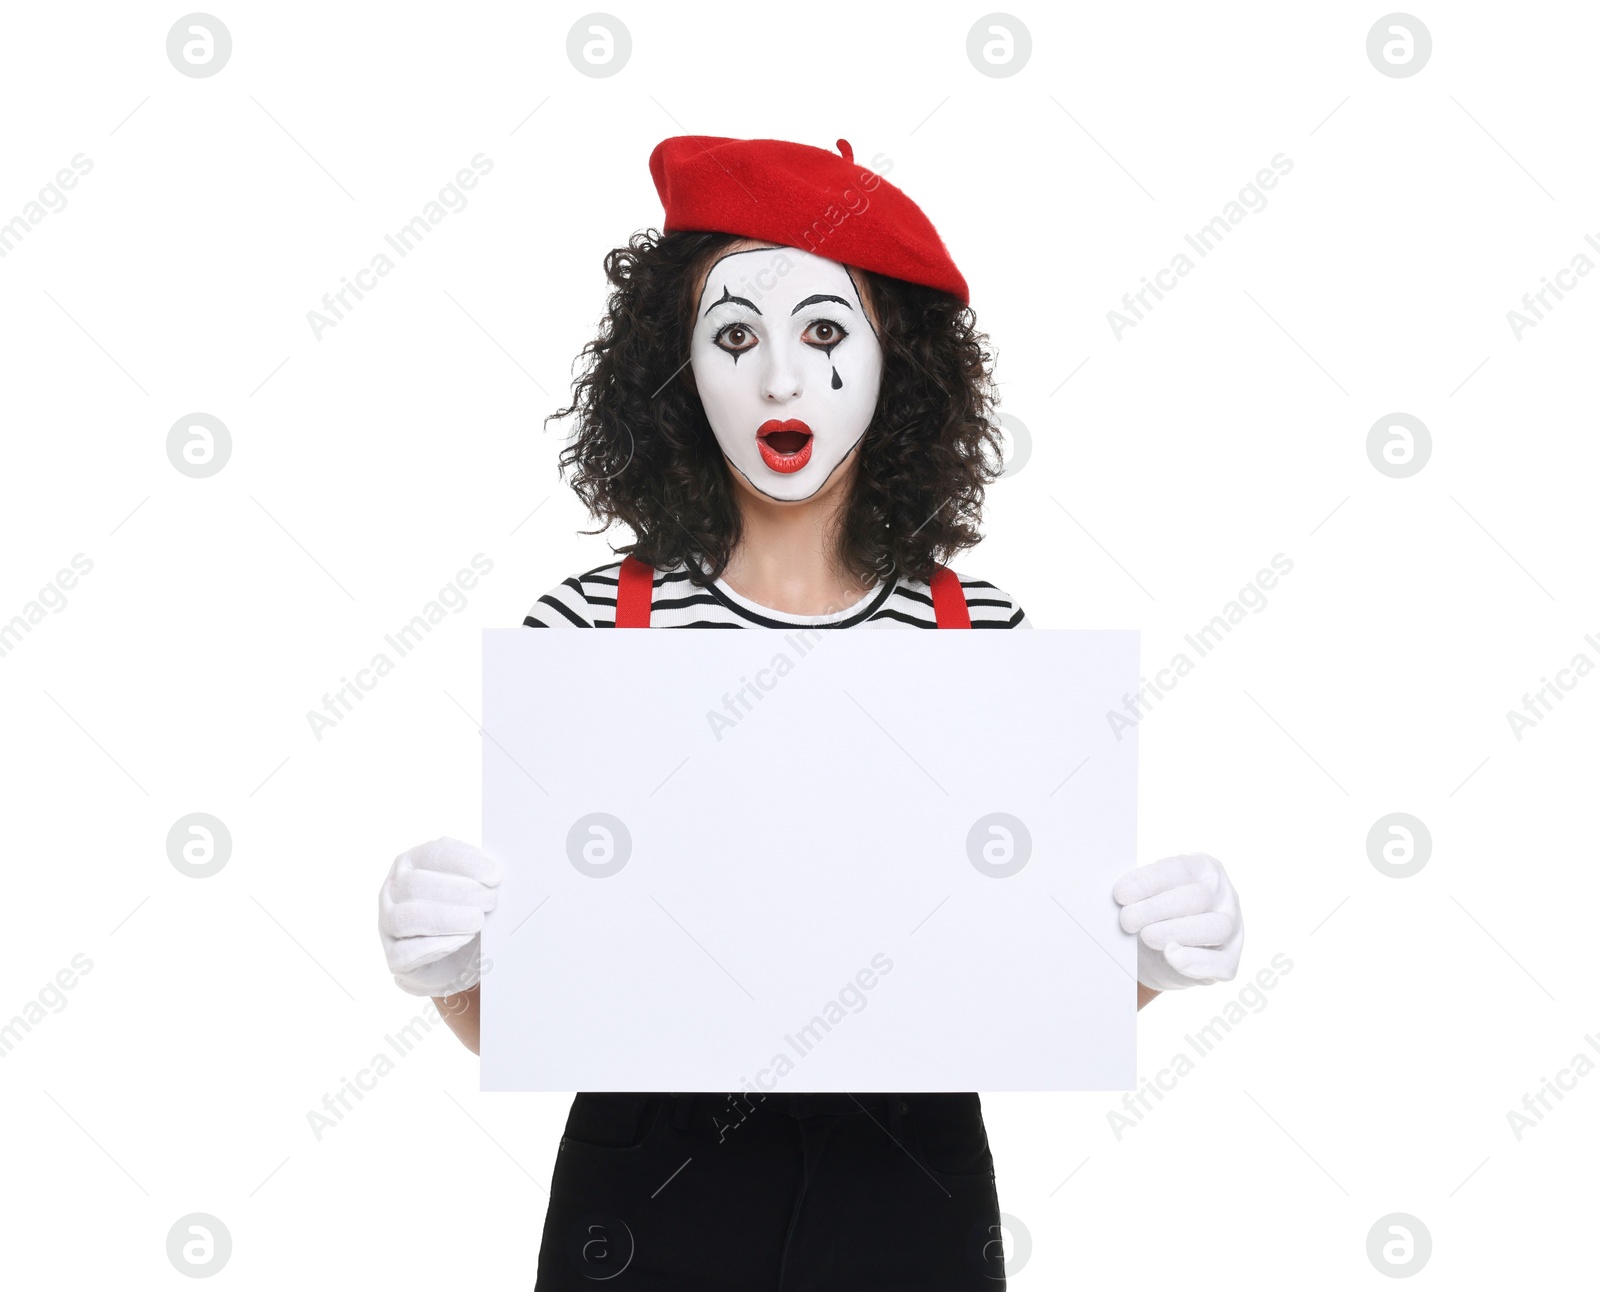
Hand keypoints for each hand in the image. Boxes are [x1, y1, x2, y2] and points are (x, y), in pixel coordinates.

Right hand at [378, 837, 500, 996]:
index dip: (466, 863)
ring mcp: (387, 922)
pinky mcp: (392, 956)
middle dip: (460, 892)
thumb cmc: (466, 913)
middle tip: (490, 900)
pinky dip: (438, 945)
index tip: (494, 876)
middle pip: (416, 884)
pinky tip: (462, 939)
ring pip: (406, 917)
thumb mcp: (474, 887)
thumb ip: (480, 876)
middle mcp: (394, 888)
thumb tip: (497, 875)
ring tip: (477, 920)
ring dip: (447, 918)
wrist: (456, 959)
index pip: (434, 853)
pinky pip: (407, 951)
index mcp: (413, 861)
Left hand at [1112, 853, 1242, 990]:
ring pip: (1215, 927)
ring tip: (1145, 936)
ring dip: (1174, 931)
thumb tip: (1120, 893)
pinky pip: (1220, 964)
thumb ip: (1138, 892)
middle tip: (1127, 920)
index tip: (1120, 894)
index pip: (1178, 869)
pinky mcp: (1229, 961)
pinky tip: (1171, 954)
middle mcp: (1224, 895)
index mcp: (1203, 868)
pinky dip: (1194, 961)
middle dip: (1156, 909)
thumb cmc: (1149, 916)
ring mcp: (1233, 929)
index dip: (1148, 881)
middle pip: (1197, 898)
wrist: (1155, 956)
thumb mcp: (1144, 897)